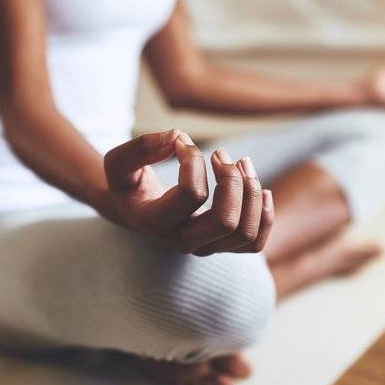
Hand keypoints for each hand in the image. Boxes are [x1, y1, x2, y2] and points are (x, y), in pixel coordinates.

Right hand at [102, 129, 273, 255]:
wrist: (133, 209)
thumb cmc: (128, 183)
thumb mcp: (120, 162)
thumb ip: (142, 147)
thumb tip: (178, 137)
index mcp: (155, 223)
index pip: (192, 195)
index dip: (194, 160)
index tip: (182, 141)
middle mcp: (181, 241)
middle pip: (226, 222)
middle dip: (232, 181)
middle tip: (221, 154)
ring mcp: (204, 247)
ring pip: (246, 232)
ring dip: (252, 193)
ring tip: (242, 163)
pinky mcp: (220, 245)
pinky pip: (255, 242)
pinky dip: (264, 215)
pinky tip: (260, 188)